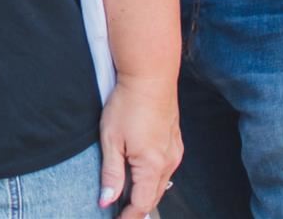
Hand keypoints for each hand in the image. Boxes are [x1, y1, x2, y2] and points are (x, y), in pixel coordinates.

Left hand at [99, 72, 180, 216]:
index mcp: (152, 166)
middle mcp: (169, 163)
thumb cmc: (127, 104)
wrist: (149, 76)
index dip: (129, 217)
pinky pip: (166, 169)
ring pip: (161, 183)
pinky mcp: (175, 142)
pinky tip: (141, 175)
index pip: (142, 204)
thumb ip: (111, 174)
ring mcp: (175, 152)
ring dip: (146, 192)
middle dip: (137, 208)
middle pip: (154, 196)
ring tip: (127, 198)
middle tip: (120, 213)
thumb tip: (107, 201)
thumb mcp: (111, 140)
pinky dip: (153, 178)